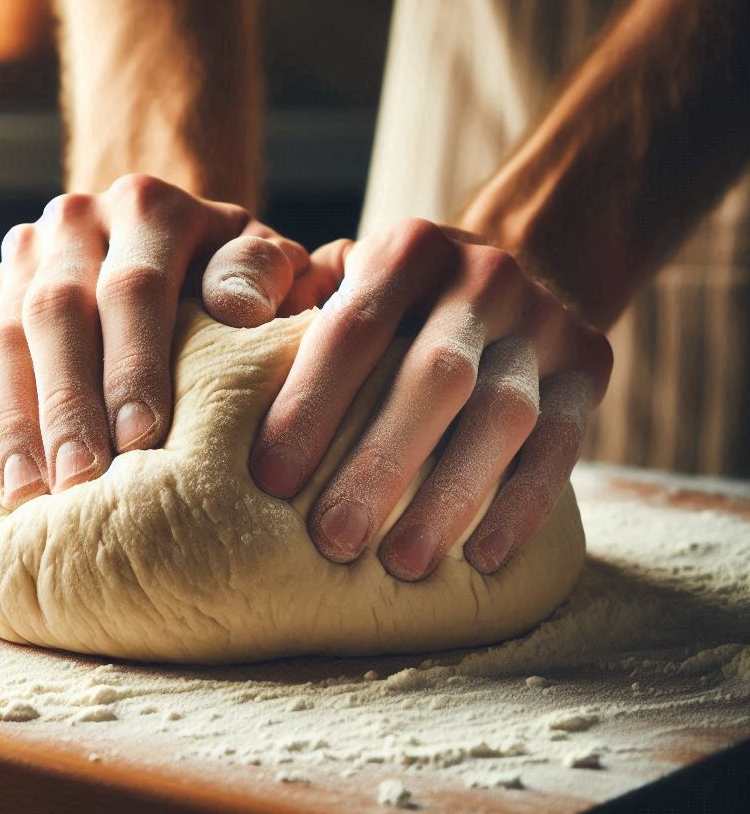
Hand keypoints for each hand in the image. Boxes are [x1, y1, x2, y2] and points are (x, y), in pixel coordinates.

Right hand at [0, 174, 311, 508]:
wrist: (178, 247)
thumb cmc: (233, 280)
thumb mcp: (266, 266)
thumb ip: (260, 276)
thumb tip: (237, 309)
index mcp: (147, 208)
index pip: (134, 288)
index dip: (134, 364)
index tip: (141, 437)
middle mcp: (76, 222)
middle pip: (57, 312)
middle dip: (66, 402)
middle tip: (78, 480)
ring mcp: (24, 258)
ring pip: (1, 337)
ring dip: (11, 420)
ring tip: (26, 491)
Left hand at [249, 218, 612, 577]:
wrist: (505, 272)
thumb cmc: (389, 301)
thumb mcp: (338, 276)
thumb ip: (287, 299)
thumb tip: (224, 324)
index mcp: (409, 248)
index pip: (354, 328)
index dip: (311, 404)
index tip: (270, 480)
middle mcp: (484, 275)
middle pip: (434, 376)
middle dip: (380, 463)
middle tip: (332, 540)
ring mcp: (544, 320)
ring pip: (503, 415)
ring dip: (452, 496)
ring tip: (401, 564)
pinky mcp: (589, 365)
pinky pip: (562, 444)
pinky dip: (523, 505)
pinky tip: (481, 559)